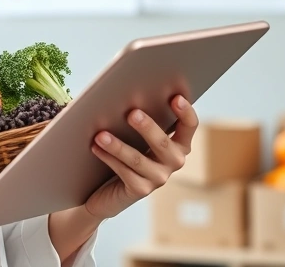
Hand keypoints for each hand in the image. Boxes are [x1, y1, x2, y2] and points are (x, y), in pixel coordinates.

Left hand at [83, 95, 197, 220]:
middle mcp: (174, 161)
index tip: (175, 97)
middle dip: (147, 127)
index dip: (186, 112)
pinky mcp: (141, 190)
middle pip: (163, 143)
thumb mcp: (135, 132)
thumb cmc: (125, 149)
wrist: (108, 188)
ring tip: (101, 134)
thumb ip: (139, 116)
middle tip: (131, 113)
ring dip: (118, 146)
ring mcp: (159, 178)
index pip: (189, 126)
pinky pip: (124, 173)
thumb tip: (126, 95)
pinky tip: (95, 147)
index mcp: (178, 143)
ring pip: (138, 160)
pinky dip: (108, 158)